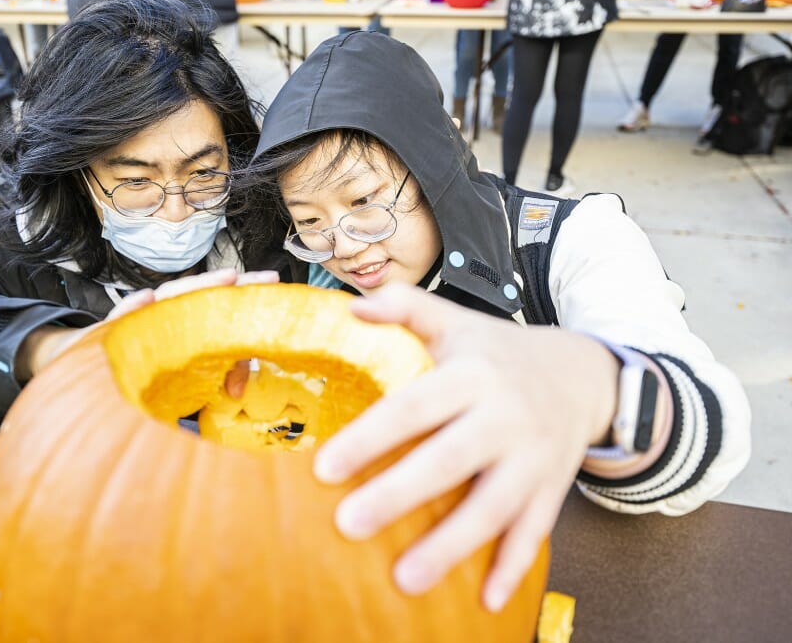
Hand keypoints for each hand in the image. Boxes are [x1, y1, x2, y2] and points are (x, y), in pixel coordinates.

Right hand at [16, 269, 278, 381]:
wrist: (81, 377)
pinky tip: (145, 302)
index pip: (219, 312)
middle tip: (268, 278)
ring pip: (167, 299)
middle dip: (233, 285)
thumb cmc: (139, 375)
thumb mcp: (182, 383)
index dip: (246, 306)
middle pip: (200, 296)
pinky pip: (118, 318)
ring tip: (226, 279)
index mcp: (185, 327)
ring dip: (194, 288)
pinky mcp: (106, 333)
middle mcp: (164, 316)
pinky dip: (130, 309)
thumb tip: (239, 392)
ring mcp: (136, 321)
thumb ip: (211, 380)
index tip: (277, 294)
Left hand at [312, 283, 619, 609]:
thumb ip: (406, 308)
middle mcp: (505, 417)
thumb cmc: (500, 352)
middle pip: (450, 459)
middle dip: (399, 494)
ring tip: (405, 579)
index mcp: (472, 375)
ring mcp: (533, 457)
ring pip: (493, 506)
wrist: (583, 373)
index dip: (370, 437)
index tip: (325, 468)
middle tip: (349, 525)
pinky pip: (534, 531)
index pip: (413, 407)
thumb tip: (352, 306)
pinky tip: (484, 601)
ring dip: (451, 546)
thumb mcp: (457, 321)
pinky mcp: (552, 488)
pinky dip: (513, 566)